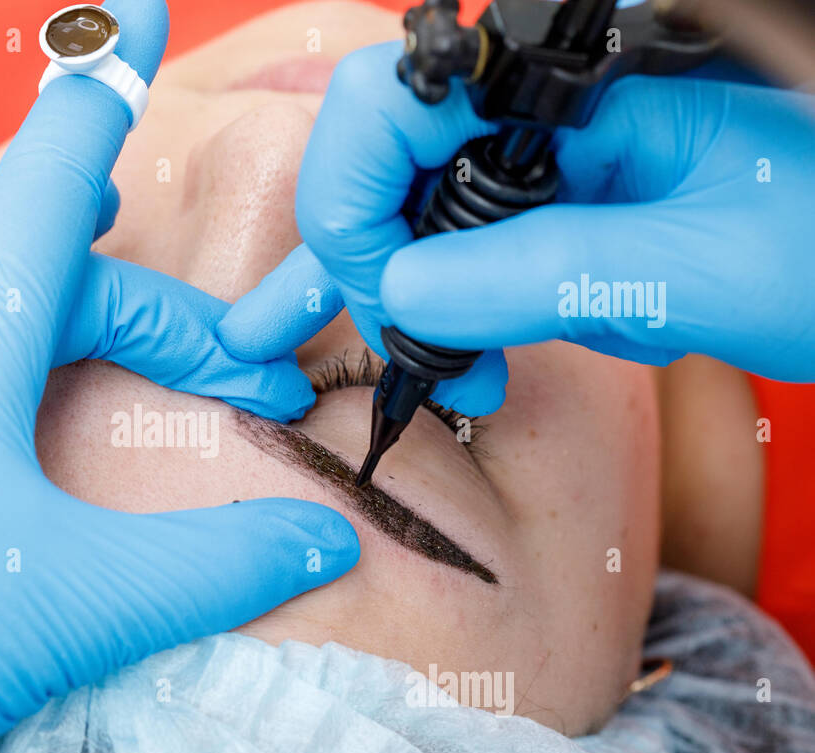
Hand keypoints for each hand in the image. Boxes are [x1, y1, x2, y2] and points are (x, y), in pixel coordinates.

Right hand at [285, 40, 814, 415]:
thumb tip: (403, 293)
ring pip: (405, 216)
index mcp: (580, 91)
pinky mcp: (554, 226)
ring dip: (383, 295)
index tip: (385, 292)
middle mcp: (547, 122)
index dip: (357, 197)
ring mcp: (546, 175)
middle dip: (360, 258)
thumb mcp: (696, 267)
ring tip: (406, 361)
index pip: (395, 103)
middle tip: (395, 346)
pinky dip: (431, 315)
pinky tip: (450, 353)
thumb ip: (548, 271)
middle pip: (380, 162)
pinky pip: (459, 260)